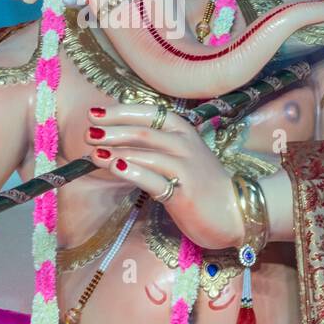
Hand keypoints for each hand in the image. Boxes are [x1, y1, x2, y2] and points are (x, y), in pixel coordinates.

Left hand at [84, 103, 244, 248]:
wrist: (234, 211)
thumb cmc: (200, 184)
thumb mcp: (179, 156)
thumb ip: (153, 146)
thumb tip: (113, 140)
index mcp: (182, 130)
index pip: (148, 113)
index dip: (119, 112)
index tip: (94, 114)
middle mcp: (184, 143)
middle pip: (143, 132)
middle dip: (112, 131)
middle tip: (88, 134)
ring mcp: (185, 166)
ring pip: (145, 153)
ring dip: (116, 151)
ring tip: (94, 153)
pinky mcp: (184, 190)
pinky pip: (154, 178)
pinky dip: (133, 171)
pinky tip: (115, 168)